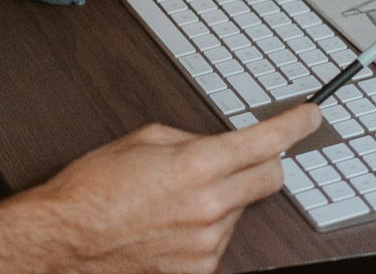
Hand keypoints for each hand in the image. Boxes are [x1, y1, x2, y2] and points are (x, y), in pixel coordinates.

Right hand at [6, 103, 321, 273]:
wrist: (65, 241)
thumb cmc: (93, 190)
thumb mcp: (143, 140)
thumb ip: (190, 138)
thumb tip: (215, 142)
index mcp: (198, 165)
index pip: (267, 140)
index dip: (295, 125)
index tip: (310, 118)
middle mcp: (210, 206)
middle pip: (271, 178)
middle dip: (265, 163)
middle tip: (243, 158)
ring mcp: (208, 244)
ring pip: (241, 210)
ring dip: (224, 199)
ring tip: (175, 199)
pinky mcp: (199, 271)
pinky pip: (220, 240)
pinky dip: (206, 228)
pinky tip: (172, 224)